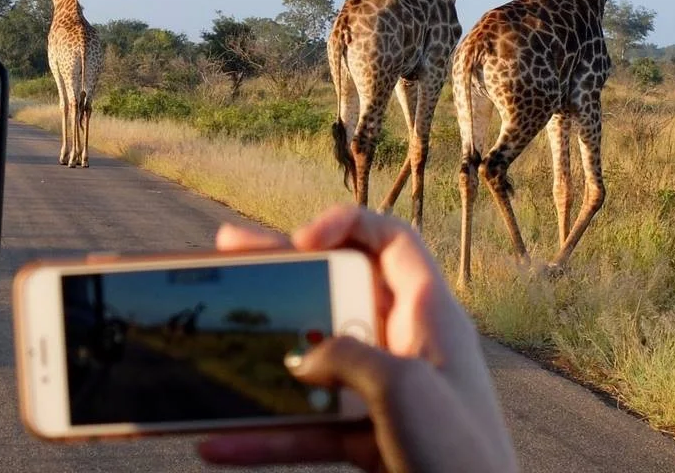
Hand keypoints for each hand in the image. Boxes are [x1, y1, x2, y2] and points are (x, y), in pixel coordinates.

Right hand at [196, 205, 517, 472]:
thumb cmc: (463, 456)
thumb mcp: (401, 389)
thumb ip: (345, 356)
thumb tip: (304, 359)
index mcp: (430, 315)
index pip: (393, 241)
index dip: (347, 225)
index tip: (302, 242)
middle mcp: (408, 346)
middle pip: (338, 293)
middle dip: (284, 275)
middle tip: (233, 251)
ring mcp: (387, 394)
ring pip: (315, 363)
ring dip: (263, 355)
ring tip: (212, 336)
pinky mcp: (371, 440)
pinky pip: (309, 428)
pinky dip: (266, 435)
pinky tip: (221, 442)